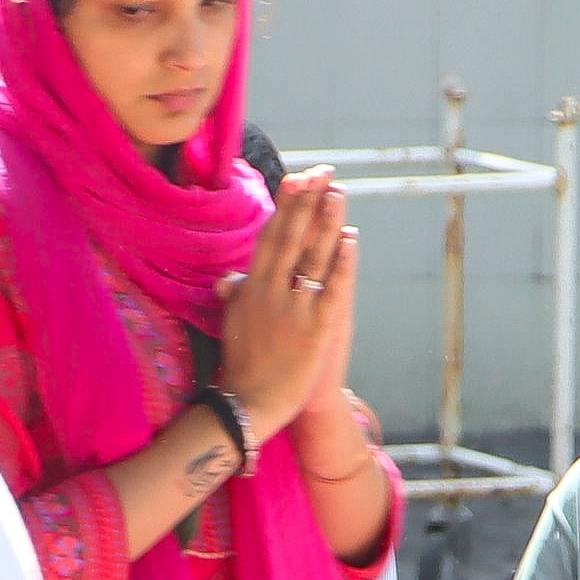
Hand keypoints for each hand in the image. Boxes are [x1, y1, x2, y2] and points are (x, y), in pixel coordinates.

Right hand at [215, 169, 357, 449]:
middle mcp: (270, 293)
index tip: (296, 180)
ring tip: (338, 192)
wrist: (250, 407)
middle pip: (292, 238)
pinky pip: (332, 289)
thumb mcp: (233, 325)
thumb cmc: (243, 366)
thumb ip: (236, 296)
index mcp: (250, 289)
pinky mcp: (316, 329)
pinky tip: (350, 240)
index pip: (270, 238)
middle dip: (307, 202)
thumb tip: (228, 277)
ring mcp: (294, 309)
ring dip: (327, 222)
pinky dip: (342, 263)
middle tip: (321, 172)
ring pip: (313, 257)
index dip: (285, 207)